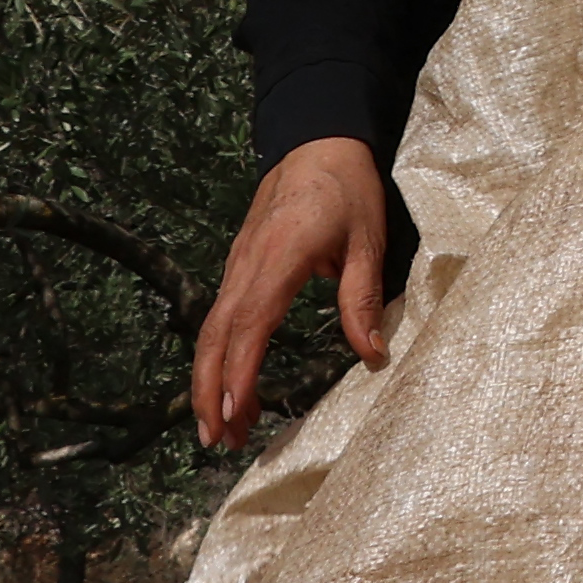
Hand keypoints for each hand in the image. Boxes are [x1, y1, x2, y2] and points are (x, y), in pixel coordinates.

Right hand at [191, 134, 398, 447]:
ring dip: (209, 380)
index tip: (235, 413)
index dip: (239, 372)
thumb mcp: (368, 240)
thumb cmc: (347, 188)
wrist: (317, 141)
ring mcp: (237, 264)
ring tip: (220, 429)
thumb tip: (373, 355)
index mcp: (278, 258)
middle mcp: (246, 265)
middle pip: (215, 337)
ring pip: (211, 330)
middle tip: (216, 442)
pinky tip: (228, 385)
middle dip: (209, 391)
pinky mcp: (239, 265)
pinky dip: (217, 356)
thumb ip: (362, 298)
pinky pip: (220, 317)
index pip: (250, 324)